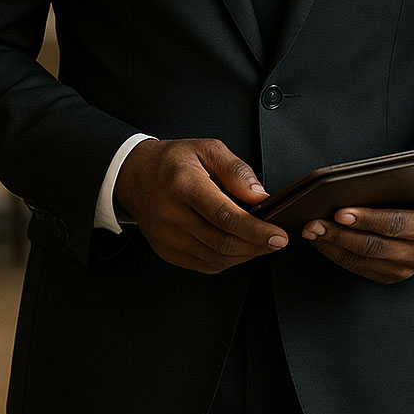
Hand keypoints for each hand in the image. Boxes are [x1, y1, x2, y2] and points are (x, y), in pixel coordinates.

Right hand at [115, 137, 287, 273]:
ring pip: (216, 258)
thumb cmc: (172, 162)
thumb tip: (259, 196)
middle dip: (257, 246)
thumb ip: (236, 170)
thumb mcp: (207, 149)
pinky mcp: (167, 251)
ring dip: (245, 255)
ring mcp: (167, 237)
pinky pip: (205, 264)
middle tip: (277, 241)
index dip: (255, 230)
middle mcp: (171, 214)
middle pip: (222, 241)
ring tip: (262, 244)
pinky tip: (239, 248)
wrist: (135, 177)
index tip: (278, 235)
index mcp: (183, 184)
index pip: (224, 215)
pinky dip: (228, 260)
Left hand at [301, 196, 413, 283]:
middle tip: (315, 223)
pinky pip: (360, 269)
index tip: (339, 213)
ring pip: (363, 260)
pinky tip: (322, 242)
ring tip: (313, 231)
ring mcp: (406, 269)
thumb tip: (351, 186)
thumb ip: (392, 188)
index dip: (366, 219)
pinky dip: (337, 255)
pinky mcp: (392, 276)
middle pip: (374, 246)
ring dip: (333, 246)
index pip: (395, 224)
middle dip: (340, 234)